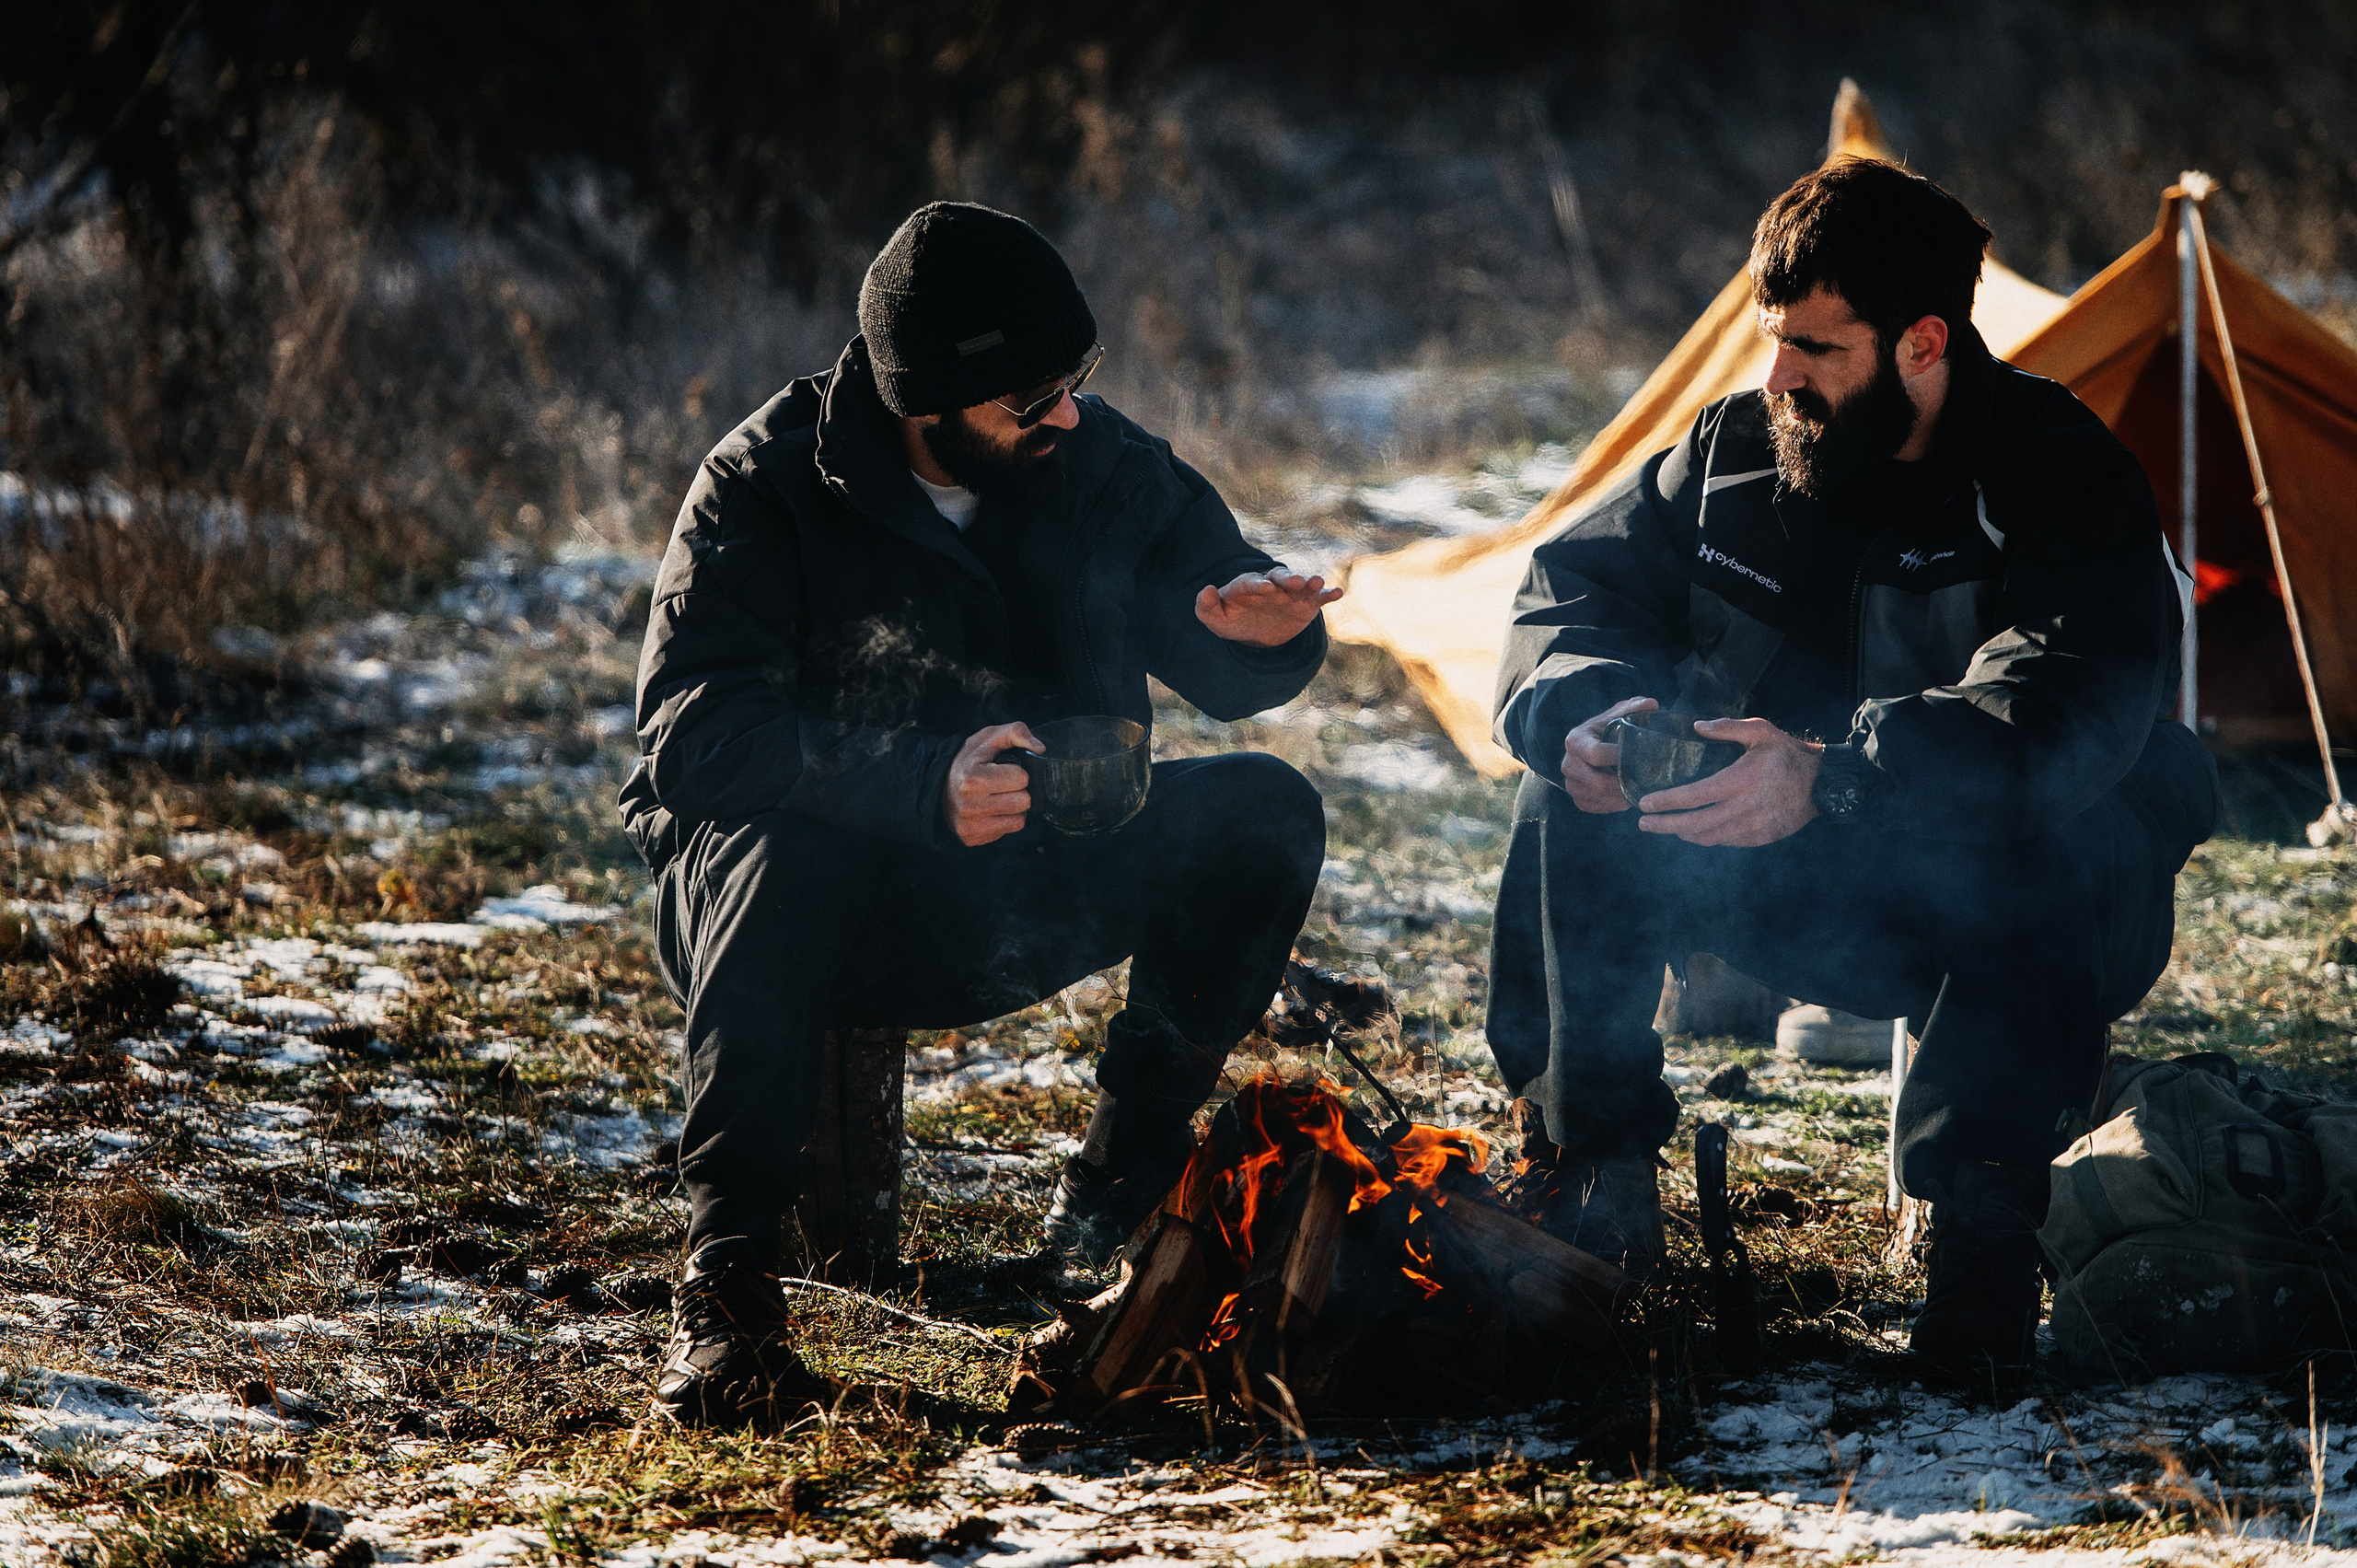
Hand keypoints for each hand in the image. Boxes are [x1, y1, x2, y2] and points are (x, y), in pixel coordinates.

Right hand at [943, 722, 1040, 846]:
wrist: (938, 784)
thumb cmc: (968, 761)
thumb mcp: (987, 738)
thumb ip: (1015, 732)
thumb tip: (1040, 748)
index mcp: (973, 779)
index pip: (1022, 778)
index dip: (1017, 772)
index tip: (1002, 770)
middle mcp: (970, 805)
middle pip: (1024, 801)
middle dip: (1017, 790)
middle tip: (1001, 784)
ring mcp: (970, 825)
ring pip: (1020, 819)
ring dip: (1014, 807)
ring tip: (998, 796)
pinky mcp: (972, 838)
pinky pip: (1009, 830)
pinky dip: (1006, 820)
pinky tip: (992, 810)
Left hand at [1194, 568, 1342, 646]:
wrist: (1254, 633)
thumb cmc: (1232, 621)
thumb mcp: (1215, 619)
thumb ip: (1207, 606)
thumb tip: (1207, 590)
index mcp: (1248, 585)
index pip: (1252, 581)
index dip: (1258, 583)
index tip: (1265, 588)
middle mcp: (1271, 585)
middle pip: (1280, 577)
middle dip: (1287, 578)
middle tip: (1294, 582)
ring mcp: (1290, 594)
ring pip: (1301, 585)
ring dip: (1309, 582)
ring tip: (1318, 582)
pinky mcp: (1305, 606)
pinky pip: (1318, 598)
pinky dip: (1328, 595)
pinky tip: (1338, 593)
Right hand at [1561, 696, 1657, 812]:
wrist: (1597, 744)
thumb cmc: (1610, 727)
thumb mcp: (1621, 713)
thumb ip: (1635, 708)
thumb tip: (1651, 704)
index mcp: (1575, 740)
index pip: (1597, 755)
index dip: (1620, 757)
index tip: (1640, 756)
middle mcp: (1568, 764)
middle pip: (1598, 783)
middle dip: (1625, 783)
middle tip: (1645, 779)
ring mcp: (1570, 784)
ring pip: (1600, 798)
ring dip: (1622, 796)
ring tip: (1639, 787)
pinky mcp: (1578, 799)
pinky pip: (1598, 807)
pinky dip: (1615, 805)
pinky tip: (1627, 794)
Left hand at [1636, 717, 1822, 846]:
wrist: (1822, 784)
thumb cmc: (1788, 754)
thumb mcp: (1762, 731)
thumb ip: (1728, 728)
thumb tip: (1696, 727)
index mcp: (1740, 780)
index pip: (1695, 795)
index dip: (1667, 802)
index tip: (1645, 804)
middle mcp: (1744, 807)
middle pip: (1695, 824)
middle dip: (1665, 825)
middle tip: (1644, 823)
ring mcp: (1753, 826)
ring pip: (1709, 837)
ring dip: (1683, 833)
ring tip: (1666, 827)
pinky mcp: (1760, 838)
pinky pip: (1726, 841)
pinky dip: (1707, 837)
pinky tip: (1695, 830)